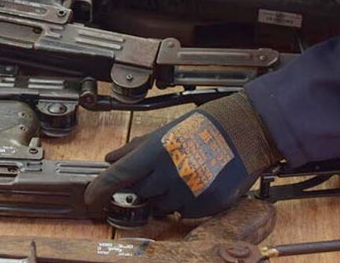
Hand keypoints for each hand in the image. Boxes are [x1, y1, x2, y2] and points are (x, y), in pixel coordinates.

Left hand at [85, 92, 281, 218]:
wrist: (248, 130)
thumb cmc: (206, 126)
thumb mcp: (166, 131)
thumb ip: (136, 148)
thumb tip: (111, 159)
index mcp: (158, 151)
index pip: (120, 176)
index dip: (101, 189)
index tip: (91, 197)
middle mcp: (172, 173)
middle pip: (140, 193)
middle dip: (142, 186)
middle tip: (157, 173)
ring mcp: (192, 192)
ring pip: (162, 207)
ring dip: (163, 197)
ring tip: (180, 175)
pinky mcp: (209, 205)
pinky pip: (185, 213)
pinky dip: (184, 204)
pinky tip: (195, 184)